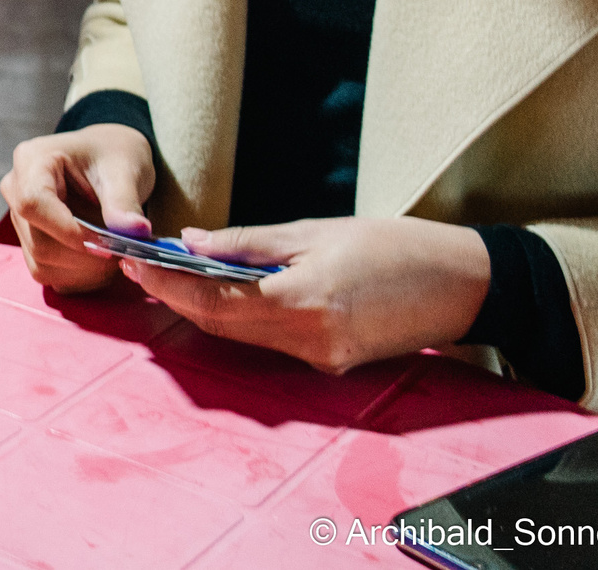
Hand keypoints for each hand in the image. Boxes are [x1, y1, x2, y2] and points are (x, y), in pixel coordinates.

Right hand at [0, 123, 155, 291]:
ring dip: (84, 270)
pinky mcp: (28, 241)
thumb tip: (135, 231)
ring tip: (114, 253)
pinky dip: (79, 276)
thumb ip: (125, 201)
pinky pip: (47, 272)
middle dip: (85, 256)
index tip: (107, 245)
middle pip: (39, 241)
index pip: (33, 203)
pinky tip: (100, 261)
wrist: (108, 159)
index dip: (68, 231)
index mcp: (32, 160)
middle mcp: (16, 189)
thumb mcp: (124, 170)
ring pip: (42, 262)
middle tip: (122, 251)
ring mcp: (19, 219)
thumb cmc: (113, 156)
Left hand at [120, 216, 491, 374]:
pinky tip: (223, 293)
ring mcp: (322, 360)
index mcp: (302, 302)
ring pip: (243, 337)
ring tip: (168, 275)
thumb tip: (191, 243)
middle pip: (221, 326)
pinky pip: (272, 342)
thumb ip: (249, 242)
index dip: (167, 285)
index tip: (132, 263)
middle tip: (137, 266)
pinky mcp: (334, 364)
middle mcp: (309, 341)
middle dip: (176, 297)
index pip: (214, 302)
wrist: (465, 285)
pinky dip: (242, 319)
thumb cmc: (395, 246)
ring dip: (204, 309)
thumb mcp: (316, 231)